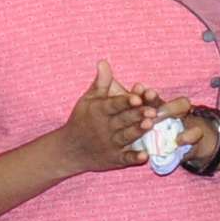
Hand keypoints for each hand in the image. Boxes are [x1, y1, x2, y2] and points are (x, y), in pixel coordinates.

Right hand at [50, 64, 167, 174]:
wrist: (68, 150)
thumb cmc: (82, 120)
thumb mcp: (88, 100)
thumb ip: (101, 83)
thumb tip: (104, 61)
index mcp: (100, 111)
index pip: (114, 104)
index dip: (125, 101)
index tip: (137, 96)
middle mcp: (105, 127)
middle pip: (123, 119)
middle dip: (136, 115)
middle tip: (151, 110)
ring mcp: (110, 144)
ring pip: (126, 136)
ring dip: (137, 131)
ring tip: (148, 125)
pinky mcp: (114, 158)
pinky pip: (125, 158)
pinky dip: (133, 158)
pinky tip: (144, 156)